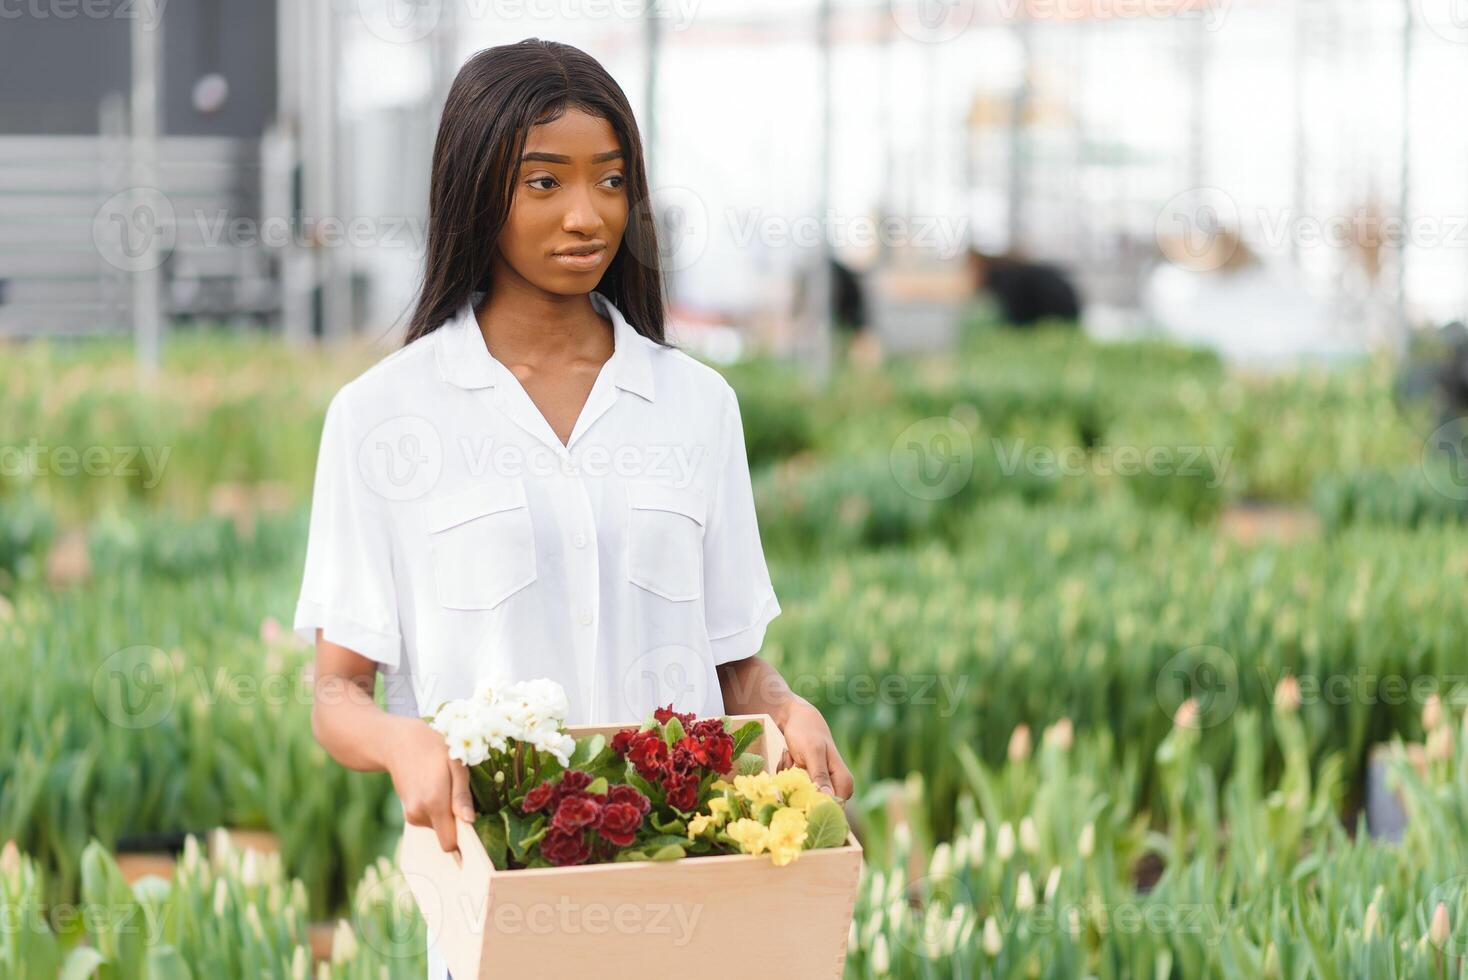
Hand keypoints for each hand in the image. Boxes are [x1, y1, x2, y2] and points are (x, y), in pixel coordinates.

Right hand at [386, 717, 474, 851]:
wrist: (400, 743)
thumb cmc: (434, 750)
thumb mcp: (456, 765)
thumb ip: (462, 796)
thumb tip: (469, 821)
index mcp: (434, 803)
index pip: (449, 843)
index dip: (463, 839)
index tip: (471, 828)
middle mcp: (419, 814)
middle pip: (446, 834)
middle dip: (456, 820)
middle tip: (456, 791)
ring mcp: (411, 815)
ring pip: (439, 826)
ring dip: (446, 812)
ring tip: (442, 785)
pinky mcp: (408, 813)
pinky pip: (431, 820)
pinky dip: (436, 809)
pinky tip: (433, 788)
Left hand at [775, 699, 854, 800]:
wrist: (796, 718)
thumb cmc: (807, 732)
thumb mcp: (812, 752)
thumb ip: (820, 775)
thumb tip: (827, 799)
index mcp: (844, 783)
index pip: (833, 809)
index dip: (814, 806)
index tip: (798, 789)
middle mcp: (835, 788)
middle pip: (814, 806)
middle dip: (798, 790)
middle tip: (795, 765)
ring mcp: (820, 786)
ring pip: (800, 798)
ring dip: (790, 780)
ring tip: (792, 757)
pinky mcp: (807, 783)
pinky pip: (793, 790)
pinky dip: (786, 776)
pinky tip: (789, 759)